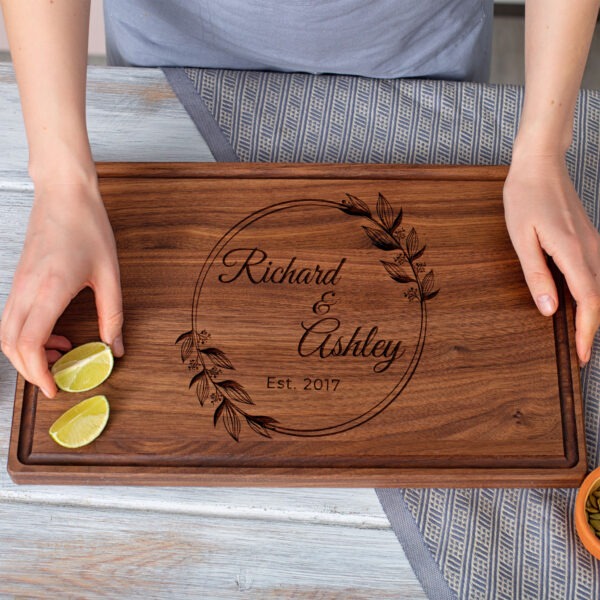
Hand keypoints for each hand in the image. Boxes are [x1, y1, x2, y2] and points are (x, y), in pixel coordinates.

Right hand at [0, 174, 123, 397]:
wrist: (64, 194)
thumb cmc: (87, 227)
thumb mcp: (110, 274)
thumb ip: (113, 315)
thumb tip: (115, 347)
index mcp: (49, 290)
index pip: (30, 344)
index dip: (39, 373)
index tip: (55, 388)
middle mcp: (25, 290)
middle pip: (10, 345)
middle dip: (30, 370)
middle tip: (56, 378)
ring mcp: (17, 285)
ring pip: (6, 333)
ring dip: (27, 353)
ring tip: (60, 354)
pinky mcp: (18, 280)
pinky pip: (12, 318)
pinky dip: (26, 335)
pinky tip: (53, 333)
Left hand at [504, 152, 599, 365]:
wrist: (541, 164)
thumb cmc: (525, 197)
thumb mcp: (521, 238)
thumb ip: (536, 275)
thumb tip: (549, 309)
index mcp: (572, 251)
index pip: (588, 301)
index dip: (587, 331)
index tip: (583, 355)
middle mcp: (590, 249)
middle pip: (599, 298)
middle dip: (591, 329)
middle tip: (581, 354)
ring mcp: (593, 243)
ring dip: (592, 313)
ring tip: (579, 336)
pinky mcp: (588, 239)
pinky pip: (594, 273)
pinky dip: (591, 295)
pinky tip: (578, 304)